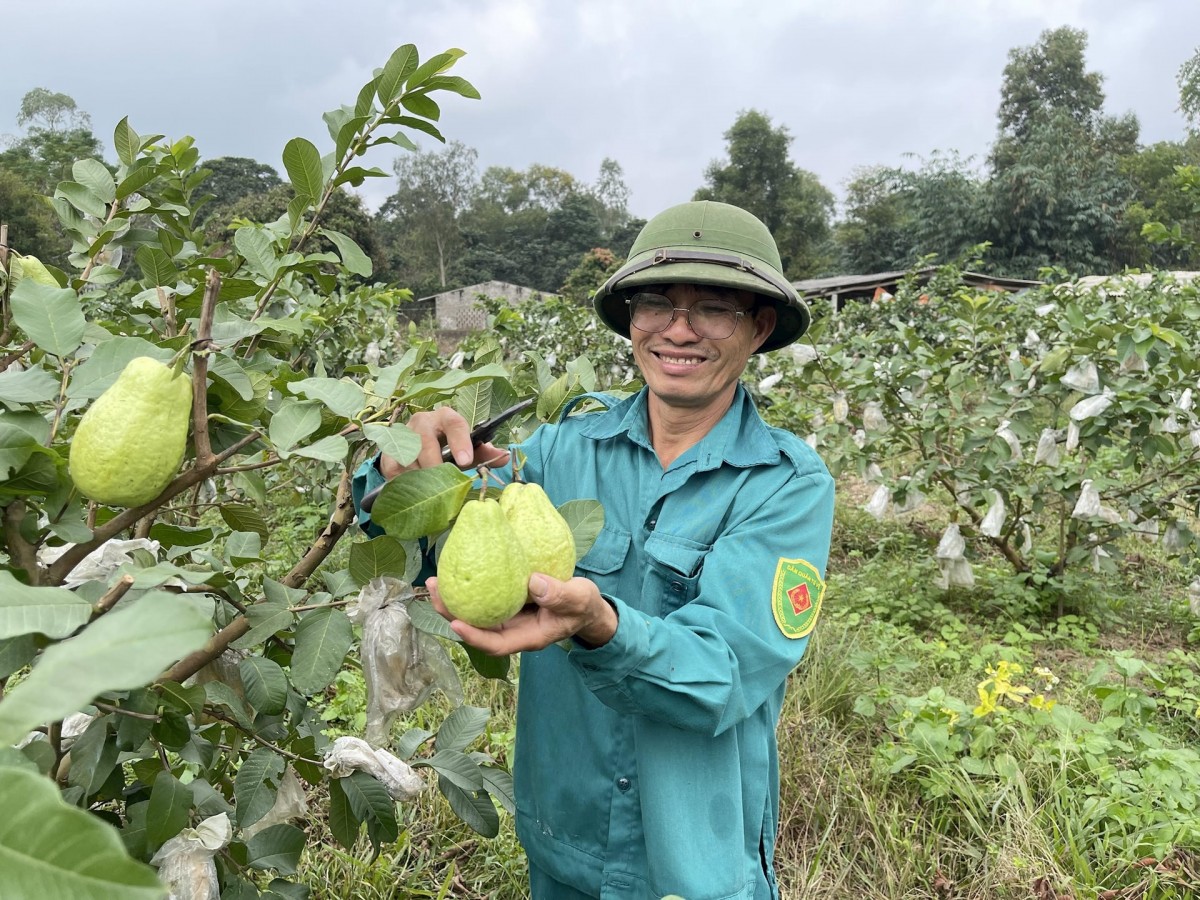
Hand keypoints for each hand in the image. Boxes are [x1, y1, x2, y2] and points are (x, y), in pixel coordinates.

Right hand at [378, 408, 510, 477]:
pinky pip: (395, 469)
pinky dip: (406, 481)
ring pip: (409, 457)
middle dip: (435, 463)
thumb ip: (483, 452)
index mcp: (445, 417)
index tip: (466, 462)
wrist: (414, 445)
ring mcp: (402, 435)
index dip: (460, 442)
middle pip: (425, 441)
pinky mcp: (388, 453)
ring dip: (421, 475)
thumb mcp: (466, 447)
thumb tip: (504, 457)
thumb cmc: (447, 446)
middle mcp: (422, 421)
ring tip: (430, 487)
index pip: (454, 423)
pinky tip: (414, 488)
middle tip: (443, 481)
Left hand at [426, 572, 617, 654]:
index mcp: (527, 637)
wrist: (585, 605)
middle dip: (452, 614)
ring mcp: (508, 617)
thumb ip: (560, 595)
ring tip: (435, 580)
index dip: (475, 637)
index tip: (456, 624)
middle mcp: (512, 630)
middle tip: (434, 590)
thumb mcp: (578, 599)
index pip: (496, 644)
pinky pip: (484, 598)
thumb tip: (533, 582)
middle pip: (476, 629)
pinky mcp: (506, 601)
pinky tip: (459, 568)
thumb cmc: (583, 606)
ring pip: (475, 613)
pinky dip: (470, 587)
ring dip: (454, 600)